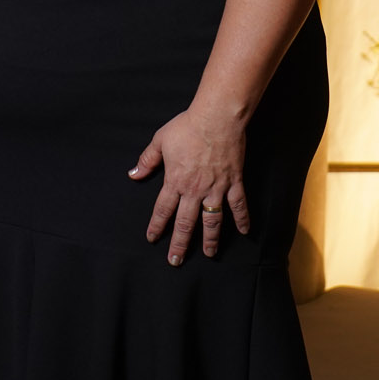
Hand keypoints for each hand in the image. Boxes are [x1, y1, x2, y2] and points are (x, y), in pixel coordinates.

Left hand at [129, 103, 250, 264]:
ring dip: (210, 239)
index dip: (157, 225)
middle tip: (176, 260)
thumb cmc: (187, 127)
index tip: (153, 238)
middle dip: (180, 243)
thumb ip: (147, 160)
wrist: (216, 118)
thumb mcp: (160, 141)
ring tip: (209, 254)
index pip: (163, 209)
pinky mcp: (234, 182)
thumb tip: (133, 174)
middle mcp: (195, 190)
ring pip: (212, 220)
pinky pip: (238, 205)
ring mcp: (216, 188)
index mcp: (175, 180)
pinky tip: (244, 231)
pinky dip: (242, 219)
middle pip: (186, 223)